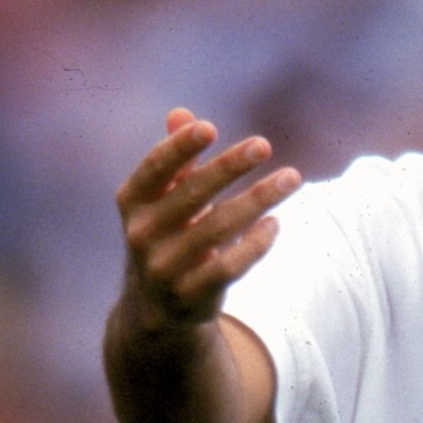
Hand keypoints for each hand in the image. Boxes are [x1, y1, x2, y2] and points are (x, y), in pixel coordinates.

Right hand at [116, 109, 300, 330]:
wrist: (155, 308)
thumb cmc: (166, 236)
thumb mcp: (162, 200)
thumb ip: (175, 162)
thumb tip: (181, 113)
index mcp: (132, 202)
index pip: (155, 168)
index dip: (179, 147)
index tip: (210, 127)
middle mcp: (141, 235)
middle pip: (192, 194)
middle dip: (229, 166)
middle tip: (263, 144)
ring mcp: (164, 268)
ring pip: (218, 228)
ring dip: (258, 199)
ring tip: (291, 178)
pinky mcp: (191, 295)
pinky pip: (229, 266)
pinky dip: (255, 244)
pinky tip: (275, 223)